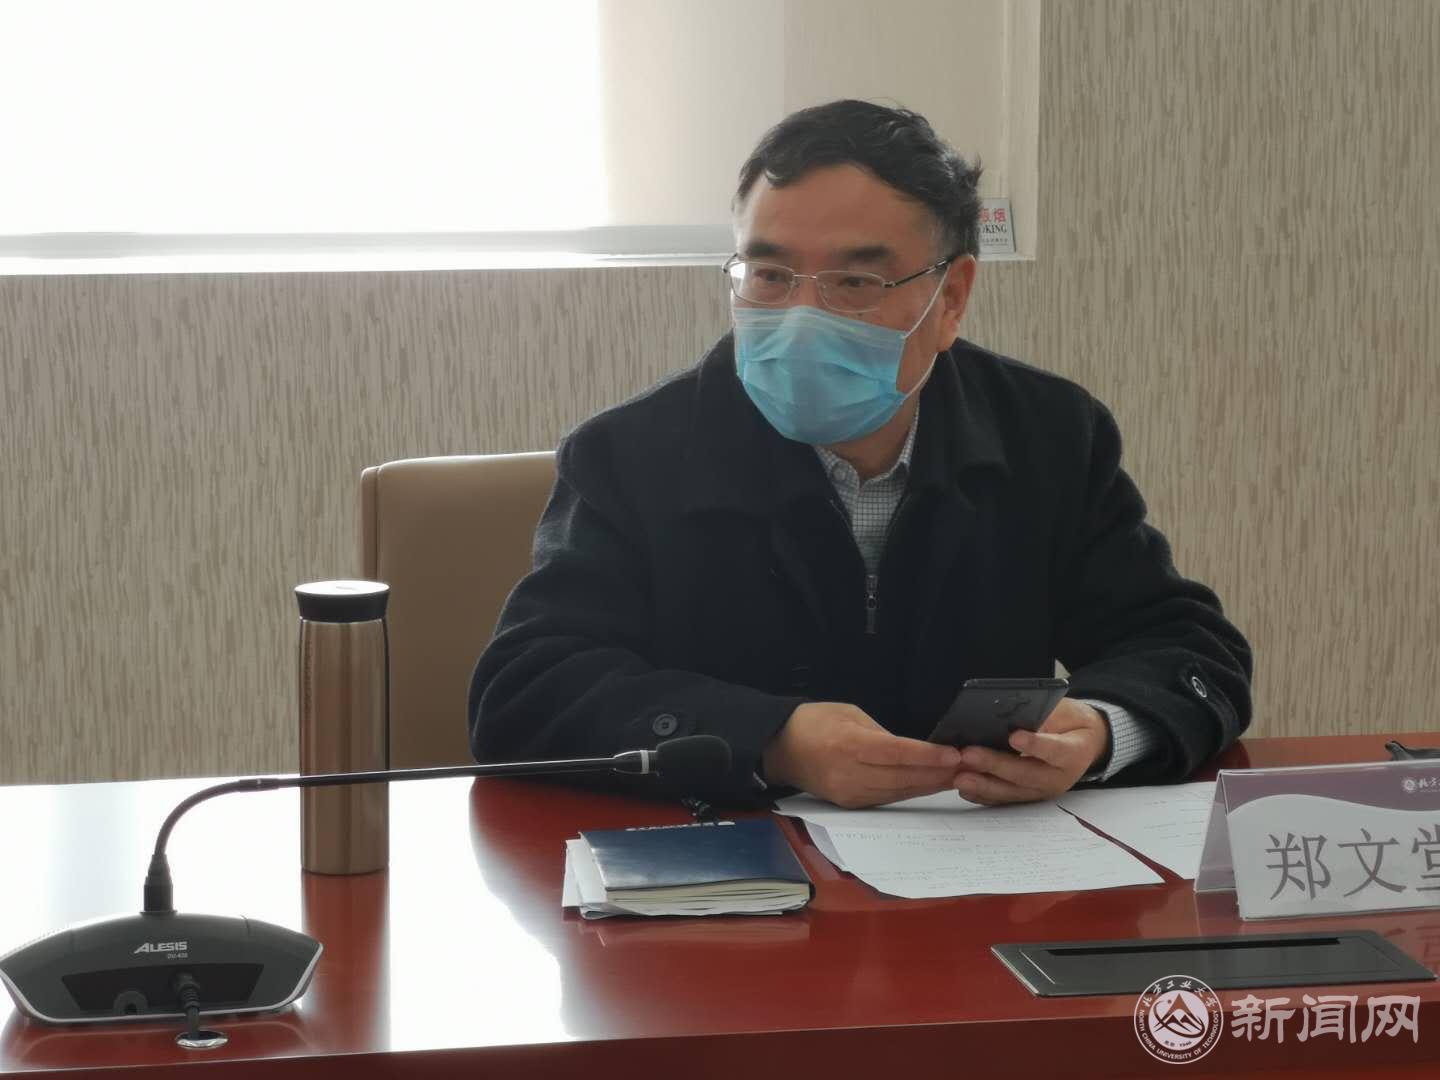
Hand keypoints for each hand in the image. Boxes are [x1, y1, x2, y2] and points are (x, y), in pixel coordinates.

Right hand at [762, 702, 963, 808]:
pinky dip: (909, 791)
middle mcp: (849, 773)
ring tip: (955, 778)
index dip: (929, 756)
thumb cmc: (814, 722)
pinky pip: (887, 798)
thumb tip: (913, 750)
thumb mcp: (849, 714)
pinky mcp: (849, 803)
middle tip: (967, 768)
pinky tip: (928, 785)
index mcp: (848, 744)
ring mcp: (849, 792)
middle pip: (902, 777)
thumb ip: (881, 733)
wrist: (780, 748)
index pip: (897, 753)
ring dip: (929, 786)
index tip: (954, 755)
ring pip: (898, 792)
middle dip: (937, 774)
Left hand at [951, 698, 1109, 804]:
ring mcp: (1043, 791)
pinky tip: (965, 789)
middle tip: (969, 754)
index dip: (1035, 745)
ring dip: (984, 785)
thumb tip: (1013, 716)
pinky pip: (1005, 799)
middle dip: (995, 765)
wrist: (1085, 745)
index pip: (1054, 750)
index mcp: (1073, 753)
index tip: (1014, 736)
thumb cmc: (1071, 723)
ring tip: (961, 777)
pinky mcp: (1029, 797)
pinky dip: (984, 795)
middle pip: (1026, 774)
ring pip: (1013, 791)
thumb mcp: (1065, 711)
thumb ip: (1045, 715)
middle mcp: (1058, 777)